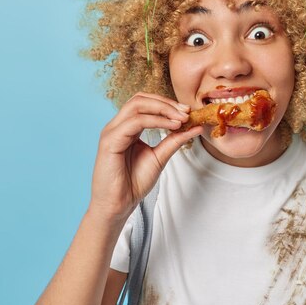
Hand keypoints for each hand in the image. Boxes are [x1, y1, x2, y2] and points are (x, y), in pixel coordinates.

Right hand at [88, 93, 202, 221]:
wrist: (118, 205)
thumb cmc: (133, 183)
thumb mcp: (160, 157)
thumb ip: (175, 140)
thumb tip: (196, 126)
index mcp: (126, 127)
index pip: (145, 103)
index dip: (167, 103)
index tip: (188, 112)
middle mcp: (117, 126)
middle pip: (140, 98)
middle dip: (166, 103)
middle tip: (186, 112)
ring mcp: (111, 131)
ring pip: (137, 105)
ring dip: (163, 108)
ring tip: (181, 118)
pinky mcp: (110, 141)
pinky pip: (135, 122)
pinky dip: (156, 121)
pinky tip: (171, 127)